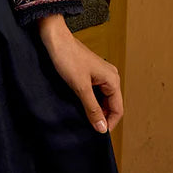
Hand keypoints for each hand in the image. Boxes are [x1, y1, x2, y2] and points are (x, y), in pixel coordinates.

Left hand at [36, 14, 122, 133]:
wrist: (55, 38)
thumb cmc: (67, 57)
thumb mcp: (80, 87)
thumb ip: (92, 109)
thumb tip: (102, 128)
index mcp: (112, 80)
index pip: (118, 109)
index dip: (109, 124)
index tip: (97, 134)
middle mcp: (110, 77)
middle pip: (111, 105)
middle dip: (101, 116)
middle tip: (88, 126)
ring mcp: (100, 74)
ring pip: (102, 99)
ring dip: (94, 108)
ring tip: (82, 116)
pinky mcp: (91, 73)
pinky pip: (95, 92)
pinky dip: (89, 100)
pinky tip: (79, 104)